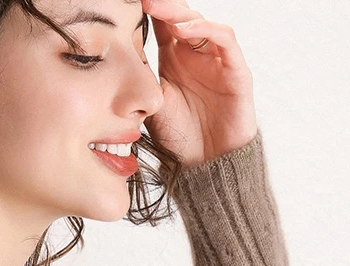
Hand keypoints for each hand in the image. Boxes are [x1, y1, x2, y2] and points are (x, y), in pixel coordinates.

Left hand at [141, 0, 258, 165]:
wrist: (204, 165)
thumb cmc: (178, 138)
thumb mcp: (150, 104)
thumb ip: (139, 78)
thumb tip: (113, 54)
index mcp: (172, 58)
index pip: (160, 23)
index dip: (147, 10)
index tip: (126, 3)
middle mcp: (194, 54)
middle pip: (179, 16)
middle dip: (162, 5)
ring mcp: (216, 60)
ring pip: (200, 22)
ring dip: (179, 13)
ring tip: (157, 7)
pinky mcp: (236, 71)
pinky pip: (224, 40)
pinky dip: (205, 30)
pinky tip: (183, 30)